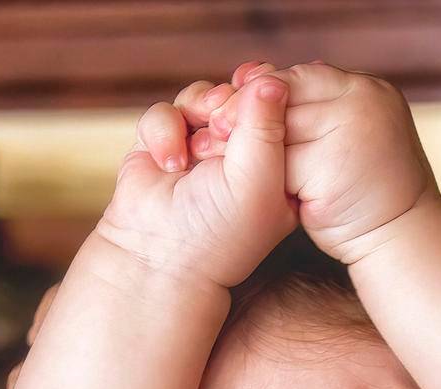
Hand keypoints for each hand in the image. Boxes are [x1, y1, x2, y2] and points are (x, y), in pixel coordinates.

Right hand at [96, 64, 298, 289]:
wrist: (159, 258)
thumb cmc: (219, 232)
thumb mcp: (258, 180)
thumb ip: (267, 126)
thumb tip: (270, 77)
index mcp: (276, 164)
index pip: (280, 108)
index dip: (267, 96)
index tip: (259, 100)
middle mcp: (240, 154)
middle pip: (240, 95)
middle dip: (229, 106)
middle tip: (222, 132)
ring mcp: (200, 147)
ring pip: (202, 96)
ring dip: (197, 114)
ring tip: (197, 152)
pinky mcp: (163, 145)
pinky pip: (165, 111)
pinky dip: (164, 131)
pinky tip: (170, 164)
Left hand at [193, 60, 440, 264]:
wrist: (403, 238)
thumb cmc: (372, 194)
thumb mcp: (350, 141)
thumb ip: (321, 116)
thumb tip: (269, 87)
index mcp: (369, 91)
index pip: (302, 76)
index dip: (264, 89)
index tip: (233, 100)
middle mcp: (363, 102)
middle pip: (286, 97)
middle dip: (244, 113)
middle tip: (211, 127)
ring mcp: (350, 132)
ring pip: (280, 129)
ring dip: (244, 142)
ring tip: (212, 155)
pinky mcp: (331, 167)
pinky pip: (281, 165)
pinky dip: (259, 174)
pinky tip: (237, 184)